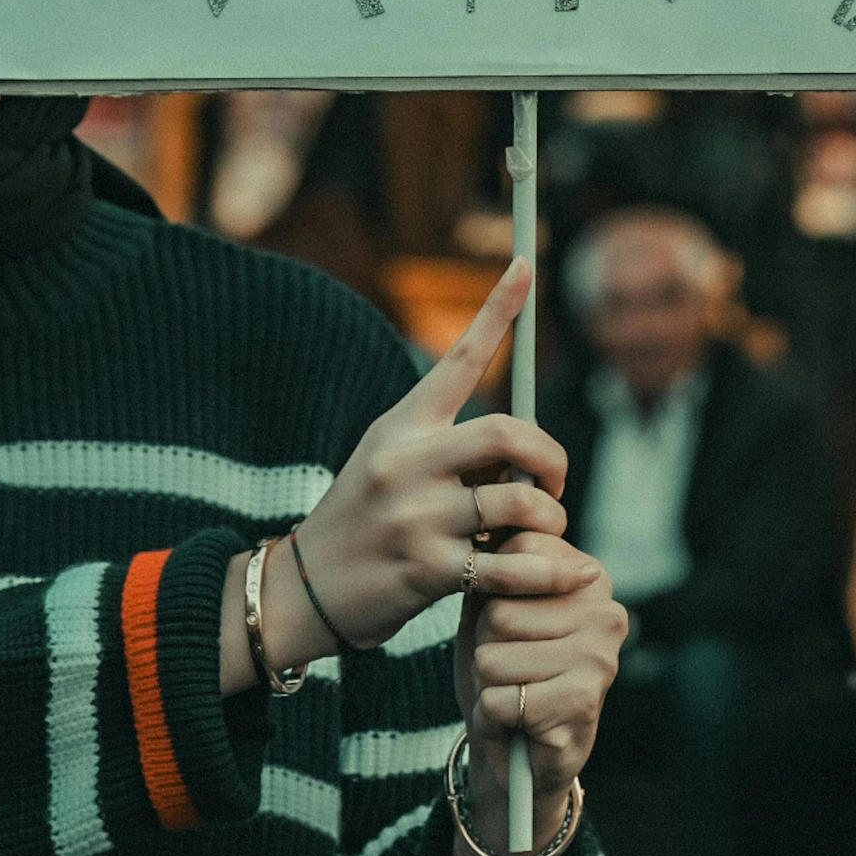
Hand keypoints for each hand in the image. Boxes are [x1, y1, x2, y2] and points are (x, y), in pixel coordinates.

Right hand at [222, 260, 591, 689]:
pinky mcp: (427, 570)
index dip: (498, 309)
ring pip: (518, 502)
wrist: (301, 589)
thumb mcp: (390, 462)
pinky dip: (542, 572)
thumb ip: (447, 446)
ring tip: (542, 534)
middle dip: (551, 456)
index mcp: (404, 425)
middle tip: (553, 482)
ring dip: (549, 521)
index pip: (460, 357)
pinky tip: (549, 573)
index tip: (528, 265)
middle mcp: (409, 461)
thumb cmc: (362, 520)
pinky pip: (508, 566)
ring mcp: (418, 516)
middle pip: (508, 433)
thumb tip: (519, 442)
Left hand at [456, 531, 626, 850]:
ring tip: (512, 692)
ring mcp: (599, 657)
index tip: (507, 619)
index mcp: (587, 575)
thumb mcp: (492, 606)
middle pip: (499, 610)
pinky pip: (501, 699)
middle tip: (508, 668)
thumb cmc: (502, 669)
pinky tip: (516, 723)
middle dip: (487, 645)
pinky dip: (493, 716)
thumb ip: (496, 562)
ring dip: (488, 683)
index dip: (491, 592)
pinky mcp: (583, 703)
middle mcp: (605, 610)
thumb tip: (493, 511)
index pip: (516, 550)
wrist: (514, 754)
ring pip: (495, 656)